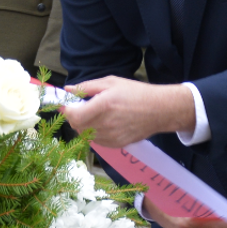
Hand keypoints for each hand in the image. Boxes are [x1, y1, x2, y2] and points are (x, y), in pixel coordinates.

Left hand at [60, 76, 194, 146]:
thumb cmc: (135, 92)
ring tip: (95, 114)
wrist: (159, 110)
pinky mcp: (116, 144)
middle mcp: (105, 124)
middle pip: (77, 126)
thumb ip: (86, 87)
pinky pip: (96, 140)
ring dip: (84, 125)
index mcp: (103, 106)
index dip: (66, 111)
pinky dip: (94, 132)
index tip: (66, 104)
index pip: (73, 116)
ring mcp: (111, 137)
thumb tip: (67, 89)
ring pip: (85, 134)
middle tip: (81, 107)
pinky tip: (103, 123)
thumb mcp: (110, 82)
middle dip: (74, 116)